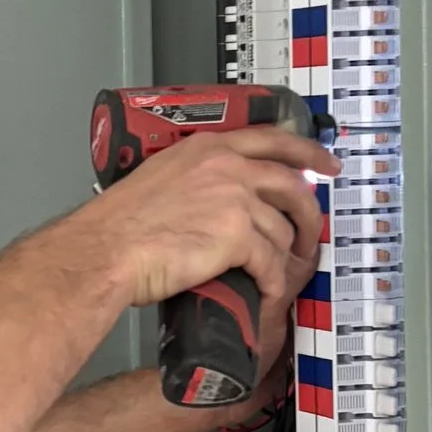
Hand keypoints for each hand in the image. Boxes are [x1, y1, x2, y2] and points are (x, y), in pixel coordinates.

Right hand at [83, 126, 331, 318]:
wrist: (105, 250)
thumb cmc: (118, 225)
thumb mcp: (161, 178)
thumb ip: (199, 179)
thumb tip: (222, 203)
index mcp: (208, 148)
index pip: (272, 139)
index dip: (307, 153)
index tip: (326, 164)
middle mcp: (227, 166)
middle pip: (292, 185)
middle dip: (311, 213)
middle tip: (316, 231)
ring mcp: (235, 198)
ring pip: (282, 230)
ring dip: (284, 257)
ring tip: (276, 274)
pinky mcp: (237, 235)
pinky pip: (271, 263)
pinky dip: (271, 282)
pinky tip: (264, 291)